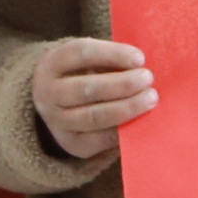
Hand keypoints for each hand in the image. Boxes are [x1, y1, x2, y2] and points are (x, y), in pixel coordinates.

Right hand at [31, 36, 154, 160]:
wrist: (58, 105)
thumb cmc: (83, 74)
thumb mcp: (88, 60)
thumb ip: (110, 60)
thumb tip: (142, 64)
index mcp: (52, 63)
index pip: (81, 53)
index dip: (112, 54)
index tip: (140, 58)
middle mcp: (48, 93)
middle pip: (86, 89)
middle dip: (122, 84)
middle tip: (148, 79)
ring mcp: (56, 121)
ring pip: (93, 117)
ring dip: (126, 108)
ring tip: (150, 99)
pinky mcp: (70, 143)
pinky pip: (99, 139)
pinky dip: (122, 130)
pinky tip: (139, 120)